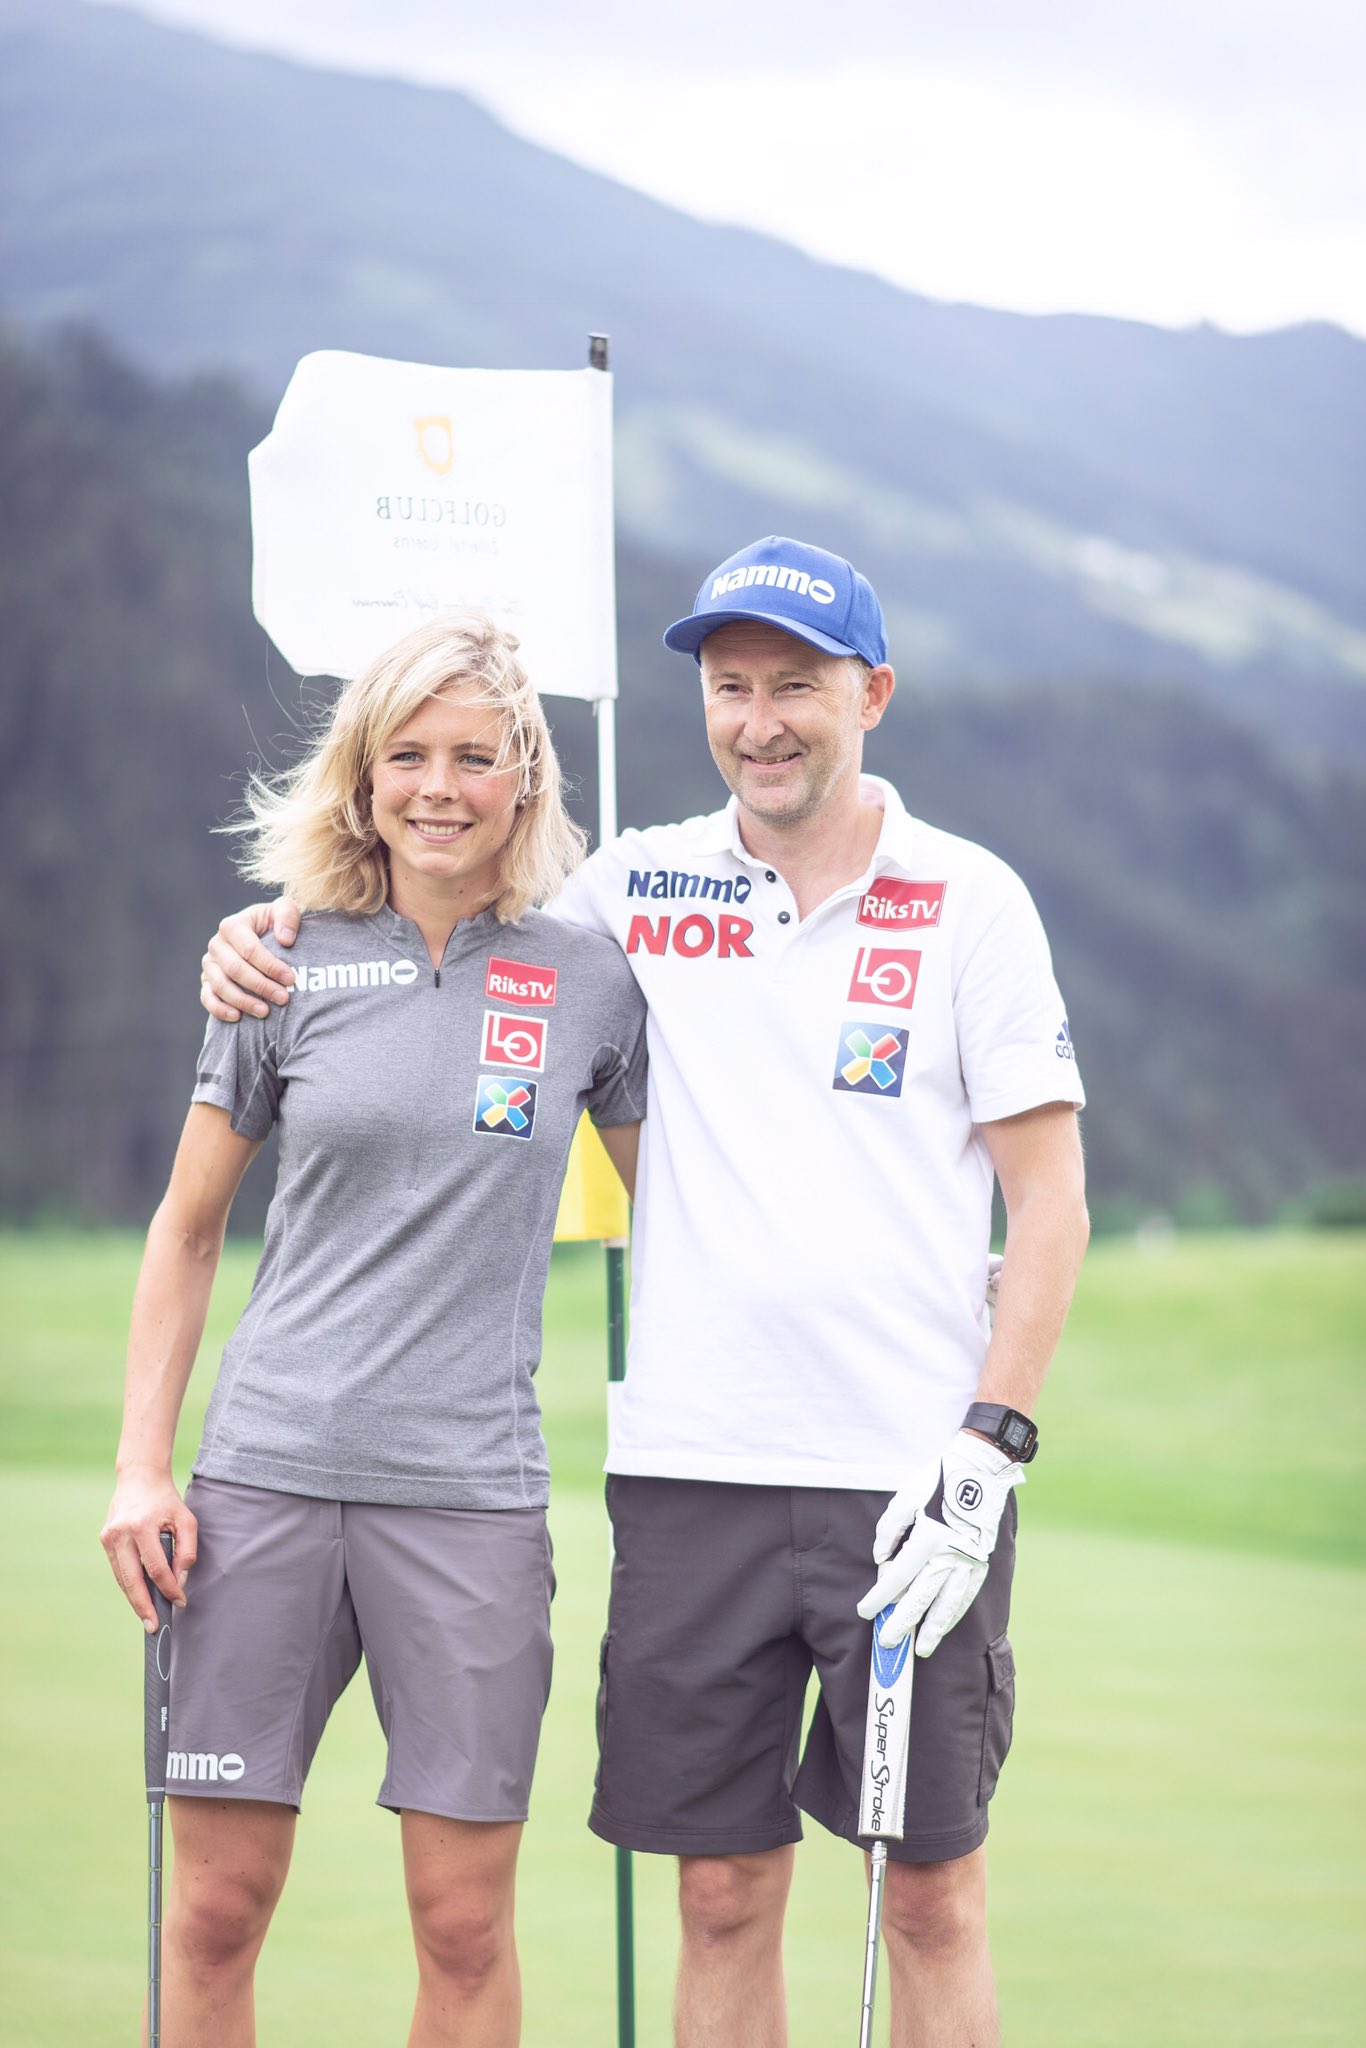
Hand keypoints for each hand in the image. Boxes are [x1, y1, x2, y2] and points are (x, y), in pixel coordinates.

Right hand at [100, 1472, 197, 1631]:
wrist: (139, 1478)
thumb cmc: (166, 1500)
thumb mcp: (186, 1520)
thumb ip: (186, 1551)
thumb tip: (179, 1581)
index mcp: (142, 1526)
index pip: (156, 1568)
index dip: (169, 1589)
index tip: (180, 1601)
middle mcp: (121, 1533)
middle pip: (132, 1580)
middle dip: (143, 1606)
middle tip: (154, 1627)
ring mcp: (109, 1537)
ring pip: (121, 1578)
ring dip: (134, 1600)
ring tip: (147, 1618)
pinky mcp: (104, 1540)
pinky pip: (118, 1569)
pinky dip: (128, 1585)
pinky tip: (139, 1598)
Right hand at [200, 898, 301, 1020]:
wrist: (262, 937)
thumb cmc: (275, 924)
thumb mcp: (284, 911)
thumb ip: (288, 915)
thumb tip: (285, 939)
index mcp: (232, 925)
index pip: (250, 950)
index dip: (270, 966)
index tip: (291, 979)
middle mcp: (217, 944)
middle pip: (235, 969)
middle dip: (261, 986)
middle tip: (283, 998)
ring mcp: (210, 964)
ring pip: (221, 985)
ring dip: (243, 1001)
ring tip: (265, 1012)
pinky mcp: (207, 981)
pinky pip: (207, 997)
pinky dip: (219, 1009)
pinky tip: (237, 1017)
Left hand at [857, 1430, 1024, 1656]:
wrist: (979, 1473)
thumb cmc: (936, 1483)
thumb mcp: (904, 1499)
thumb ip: (888, 1532)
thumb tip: (880, 1560)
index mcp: (927, 1540)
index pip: (897, 1578)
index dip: (880, 1597)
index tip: (865, 1611)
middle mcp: (948, 1557)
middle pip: (921, 1598)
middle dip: (902, 1622)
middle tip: (888, 1642)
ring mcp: (967, 1563)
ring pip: (948, 1605)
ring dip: (933, 1629)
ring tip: (922, 1650)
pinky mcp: (980, 1564)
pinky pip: (965, 1597)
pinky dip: (953, 1614)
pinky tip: (943, 1626)